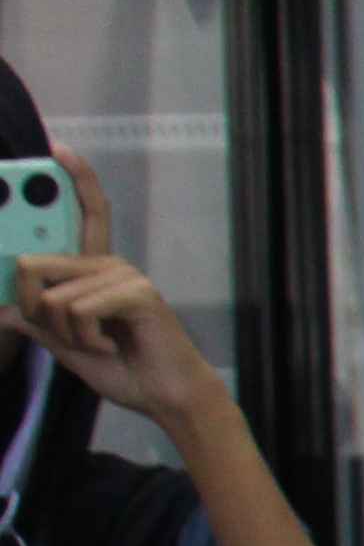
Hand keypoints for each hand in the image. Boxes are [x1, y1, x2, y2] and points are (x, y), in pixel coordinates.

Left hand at [12, 160, 232, 447]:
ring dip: (65, 334)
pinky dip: (86, 339)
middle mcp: (108, 264)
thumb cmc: (123, 366)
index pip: (85, 216)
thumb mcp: (64, 342)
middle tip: (64, 333)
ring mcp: (124, 276)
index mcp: (93, 270)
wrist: (166, 396)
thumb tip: (2, 304)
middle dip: (33, 308)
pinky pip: (79, 310)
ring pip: (52, 297)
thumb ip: (34, 318)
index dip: (76, 180)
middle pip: (33, 263)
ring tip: (99, 345)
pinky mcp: (137, 293)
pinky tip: (113, 347)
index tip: (59, 149)